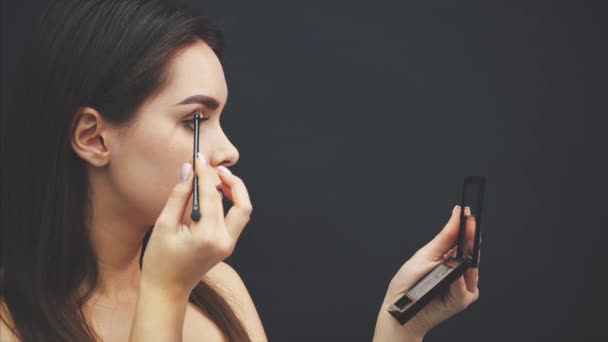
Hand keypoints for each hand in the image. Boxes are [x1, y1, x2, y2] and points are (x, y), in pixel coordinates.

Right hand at [140, 152, 251, 299]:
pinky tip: (213, 195)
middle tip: (214, 168)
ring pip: (240, 210)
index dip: (205, 173)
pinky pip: (235, 219)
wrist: (167, 290)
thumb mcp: (163, 225)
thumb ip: (178, 196)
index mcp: (208, 236)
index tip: (198, 157)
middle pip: (239, 202)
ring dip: (232, 191)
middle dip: (229, 181)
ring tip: (214, 178)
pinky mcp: (227, 245)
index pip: (212, 195)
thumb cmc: (160, 260)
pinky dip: (229, 203)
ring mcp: (229, 245)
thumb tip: (188, 171)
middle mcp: (224, 241)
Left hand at [377, 205, 479, 338]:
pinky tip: (453, 279)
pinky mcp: (463, 299)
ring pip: (473, 269)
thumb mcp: (427, 254)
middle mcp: (459, 269)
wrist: (401, 309)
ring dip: (465, 262)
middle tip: (470, 225)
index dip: (468, 226)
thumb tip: (457, 213)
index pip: (464, 239)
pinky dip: (459, 283)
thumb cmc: (409, 282)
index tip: (467, 213)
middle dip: (471, 239)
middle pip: (472, 252)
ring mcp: (463, 285)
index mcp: (449, 255)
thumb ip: (446, 237)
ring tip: (455, 255)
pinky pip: (466, 289)